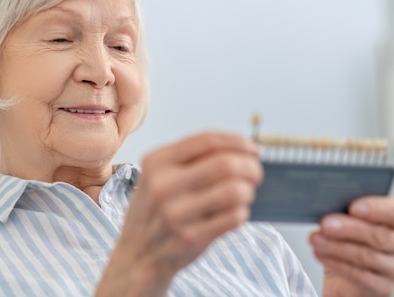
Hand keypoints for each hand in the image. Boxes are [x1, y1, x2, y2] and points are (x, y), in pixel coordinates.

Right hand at [97, 132, 261, 296]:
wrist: (137, 254)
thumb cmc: (157, 208)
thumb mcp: (159, 175)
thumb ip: (193, 159)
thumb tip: (244, 149)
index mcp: (156, 161)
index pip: (206, 140)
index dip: (237, 142)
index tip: (253, 149)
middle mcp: (163, 184)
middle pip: (225, 164)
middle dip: (250, 167)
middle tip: (255, 174)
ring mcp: (175, 212)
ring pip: (235, 190)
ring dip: (248, 191)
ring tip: (244, 195)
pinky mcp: (190, 237)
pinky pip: (234, 217)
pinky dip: (242, 212)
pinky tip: (233, 213)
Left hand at [310, 196, 393, 296]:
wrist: (346, 273)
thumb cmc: (348, 239)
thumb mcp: (348, 220)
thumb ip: (344, 211)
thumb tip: (325, 205)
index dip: (376, 209)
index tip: (353, 208)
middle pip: (380, 236)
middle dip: (348, 229)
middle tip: (325, 224)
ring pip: (368, 257)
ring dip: (336, 247)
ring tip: (316, 240)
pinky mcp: (384, 288)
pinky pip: (360, 276)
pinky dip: (336, 264)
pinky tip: (320, 254)